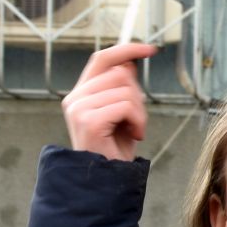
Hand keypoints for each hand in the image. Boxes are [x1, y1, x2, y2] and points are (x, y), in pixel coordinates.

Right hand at [62, 43, 155, 159]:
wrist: (107, 178)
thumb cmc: (116, 147)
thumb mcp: (123, 112)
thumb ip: (122, 88)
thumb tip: (130, 62)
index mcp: (81, 93)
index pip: (102, 59)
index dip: (127, 49)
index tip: (151, 49)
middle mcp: (75, 98)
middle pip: (120, 74)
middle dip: (138, 96)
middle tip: (135, 120)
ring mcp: (79, 109)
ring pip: (126, 90)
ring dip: (140, 112)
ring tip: (133, 129)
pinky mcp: (89, 120)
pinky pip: (126, 106)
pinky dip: (139, 121)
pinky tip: (134, 135)